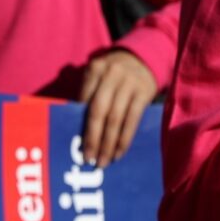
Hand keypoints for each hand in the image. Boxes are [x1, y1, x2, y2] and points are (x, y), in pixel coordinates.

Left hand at [78, 47, 158, 166]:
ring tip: (103, 161)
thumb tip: (77, 129)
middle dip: (92, 138)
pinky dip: (125, 139)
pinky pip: (132, 120)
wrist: (144, 59)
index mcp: (95, 69)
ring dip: (109, 144)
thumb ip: (88, 94)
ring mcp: (129, 83)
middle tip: (88, 159)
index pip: (84, 101)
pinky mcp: (143, 92)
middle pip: (98, 111)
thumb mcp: (99, 75)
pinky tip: (119, 153)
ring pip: (115, 118)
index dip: (79, 124)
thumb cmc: (114, 74)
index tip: (76, 145)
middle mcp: (111, 74)